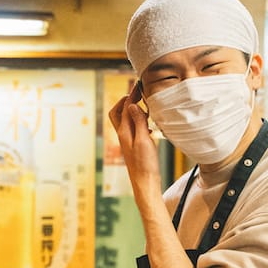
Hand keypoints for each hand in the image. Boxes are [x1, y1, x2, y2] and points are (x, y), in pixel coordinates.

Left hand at [108, 84, 161, 198]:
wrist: (145, 184)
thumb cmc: (145, 165)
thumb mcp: (143, 140)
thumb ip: (138, 122)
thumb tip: (131, 105)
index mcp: (124, 132)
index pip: (124, 107)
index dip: (131, 94)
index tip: (139, 84)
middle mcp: (123, 135)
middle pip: (118, 113)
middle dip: (126, 100)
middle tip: (138, 93)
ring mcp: (128, 141)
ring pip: (126, 120)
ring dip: (133, 110)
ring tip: (145, 105)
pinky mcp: (134, 147)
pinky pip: (133, 129)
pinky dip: (139, 121)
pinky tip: (149, 124)